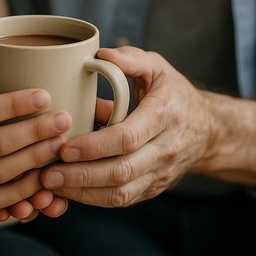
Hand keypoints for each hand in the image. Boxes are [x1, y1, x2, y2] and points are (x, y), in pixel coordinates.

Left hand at [39, 47, 215, 206]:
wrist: (207, 129)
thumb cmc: (173, 94)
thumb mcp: (157, 68)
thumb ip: (130, 59)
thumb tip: (100, 55)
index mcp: (164, 115)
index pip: (128, 137)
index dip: (95, 146)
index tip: (65, 146)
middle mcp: (165, 148)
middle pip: (122, 171)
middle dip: (82, 175)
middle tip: (48, 173)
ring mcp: (160, 173)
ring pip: (121, 192)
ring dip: (83, 192)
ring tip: (52, 184)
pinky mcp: (153, 189)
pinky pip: (122, 199)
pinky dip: (93, 199)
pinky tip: (68, 191)